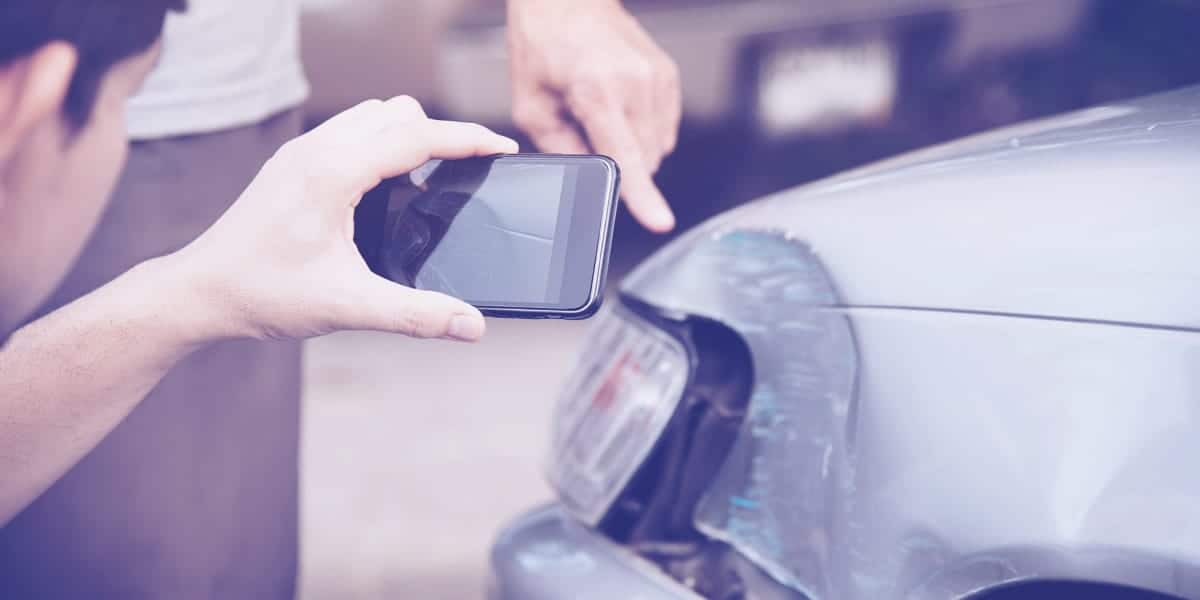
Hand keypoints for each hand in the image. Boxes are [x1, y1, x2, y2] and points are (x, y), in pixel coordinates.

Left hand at [170, 96, 517, 342]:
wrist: (201, 292)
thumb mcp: (347, 307)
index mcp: (333, 173)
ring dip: (410, 133)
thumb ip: (416, 315)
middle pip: (399, 111)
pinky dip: (382, 142)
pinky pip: (351, 129)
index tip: (503, 148)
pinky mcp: (293, 161)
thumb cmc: (262, 294)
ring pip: (374, 114)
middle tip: (471, 169)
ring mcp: (302, 151)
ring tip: (435, 175)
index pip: (417, 135)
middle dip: (442, 134)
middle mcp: (316, 149)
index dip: (468, 138)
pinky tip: (389, 186)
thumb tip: (471, 324)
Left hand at [507, 0, 680, 231]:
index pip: (625, 156)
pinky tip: (618, 105)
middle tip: (587, 130)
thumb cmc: (543, 44)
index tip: (659, 221)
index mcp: (597, 91)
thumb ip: (560, 149)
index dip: (642, 195)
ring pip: (656, 146)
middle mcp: (635, 83)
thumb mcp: (531, 106)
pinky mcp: (669, 76)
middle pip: (642, 159)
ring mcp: (657, 78)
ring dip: (632, 144)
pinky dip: (643, 128)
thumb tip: (587, 179)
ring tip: (601, 111)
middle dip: (618, 161)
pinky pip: (664, 126)